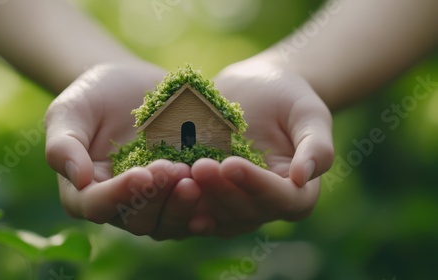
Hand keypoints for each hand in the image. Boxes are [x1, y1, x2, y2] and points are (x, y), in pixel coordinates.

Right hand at [45, 62, 201, 239]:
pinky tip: (216, 195)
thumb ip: (64, 144)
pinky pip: (191, 213)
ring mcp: (152, 203)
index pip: (97, 205)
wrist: (130, 84)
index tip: (143, 173)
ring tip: (196, 180)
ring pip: (166, 223)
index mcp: (84, 191)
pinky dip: (202, 209)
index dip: (120, 194)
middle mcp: (119, 205)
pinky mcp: (178, 194)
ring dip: (182, 207)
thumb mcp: (70, 111)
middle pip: (136, 220)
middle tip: (176, 169)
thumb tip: (77, 178)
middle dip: (157, 197)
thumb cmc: (93, 96)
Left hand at [187, 58, 333, 236]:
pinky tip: (161, 186)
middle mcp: (264, 205)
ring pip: (216, 215)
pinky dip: (178, 199)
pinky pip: (193, 206)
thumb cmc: (289, 97)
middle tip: (197, 166)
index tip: (231, 163)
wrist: (255, 88)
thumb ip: (316, 145)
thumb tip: (304, 178)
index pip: (281, 199)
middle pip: (244, 211)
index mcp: (297, 192)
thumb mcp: (309, 113)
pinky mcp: (208, 194)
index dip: (256, 185)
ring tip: (175, 176)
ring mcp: (234, 202)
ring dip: (195, 201)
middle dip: (220, 191)